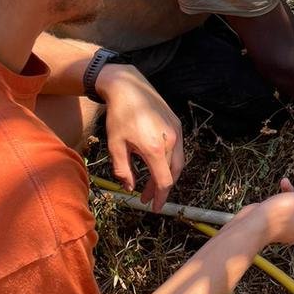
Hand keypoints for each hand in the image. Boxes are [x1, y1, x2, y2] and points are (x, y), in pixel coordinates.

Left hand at [95, 64, 184, 212]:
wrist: (128, 86)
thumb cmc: (119, 115)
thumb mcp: (115, 145)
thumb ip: (123, 170)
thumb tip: (129, 187)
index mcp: (155, 149)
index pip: (164, 182)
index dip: (160, 198)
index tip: (154, 207)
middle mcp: (171, 141)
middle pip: (174, 174)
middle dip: (162, 188)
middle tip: (147, 197)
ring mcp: (176, 131)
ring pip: (178, 162)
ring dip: (167, 175)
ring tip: (153, 182)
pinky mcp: (177, 123)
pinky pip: (177, 148)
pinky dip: (170, 160)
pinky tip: (157, 163)